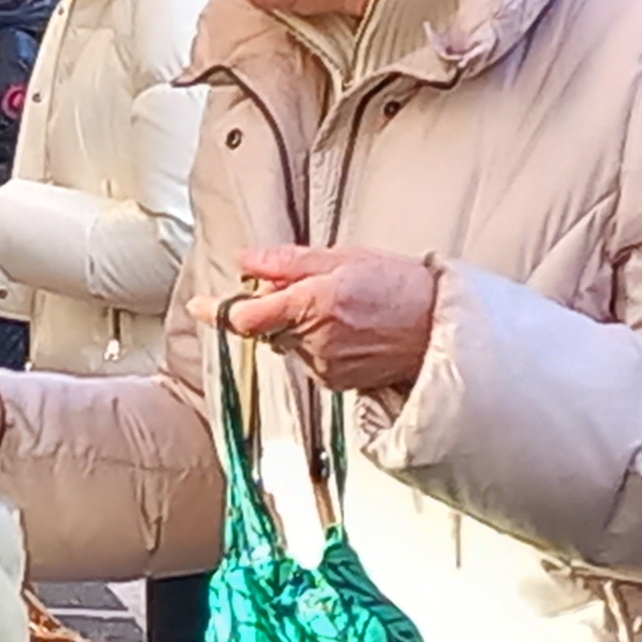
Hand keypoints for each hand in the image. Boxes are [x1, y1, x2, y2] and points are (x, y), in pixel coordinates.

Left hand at [226, 244, 439, 395]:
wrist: (441, 329)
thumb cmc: (401, 287)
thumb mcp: (345, 258)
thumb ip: (288, 263)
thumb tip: (246, 261)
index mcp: (313, 304)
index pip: (248, 316)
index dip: (219, 311)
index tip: (199, 305)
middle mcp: (314, 339)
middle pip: (268, 327)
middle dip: (277, 309)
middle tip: (314, 289)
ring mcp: (323, 365)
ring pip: (289, 343)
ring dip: (301, 327)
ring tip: (345, 310)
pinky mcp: (335, 383)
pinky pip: (309, 359)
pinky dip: (319, 344)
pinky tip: (350, 332)